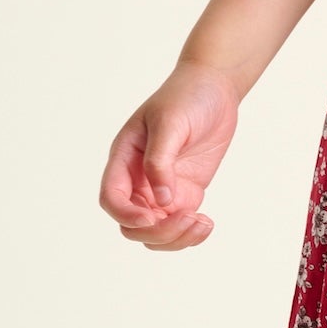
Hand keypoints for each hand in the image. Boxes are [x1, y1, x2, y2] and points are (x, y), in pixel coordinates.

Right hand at [98, 63, 240, 249]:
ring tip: (203, 224)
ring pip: (155, 233)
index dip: (126, 214)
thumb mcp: (170, 123)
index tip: (152, 216)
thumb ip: (160, 162)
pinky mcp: (184, 194)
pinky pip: (179, 225)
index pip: (112, 199)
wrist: (214, 88)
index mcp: (124, 160)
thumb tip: (163, 202)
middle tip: (190, 218)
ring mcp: (161, 190)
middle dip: (158, 231)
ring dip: (176, 238)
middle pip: (133, 225)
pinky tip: (206, 223)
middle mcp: (138, 180)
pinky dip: (190, 234)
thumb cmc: (186, 98)